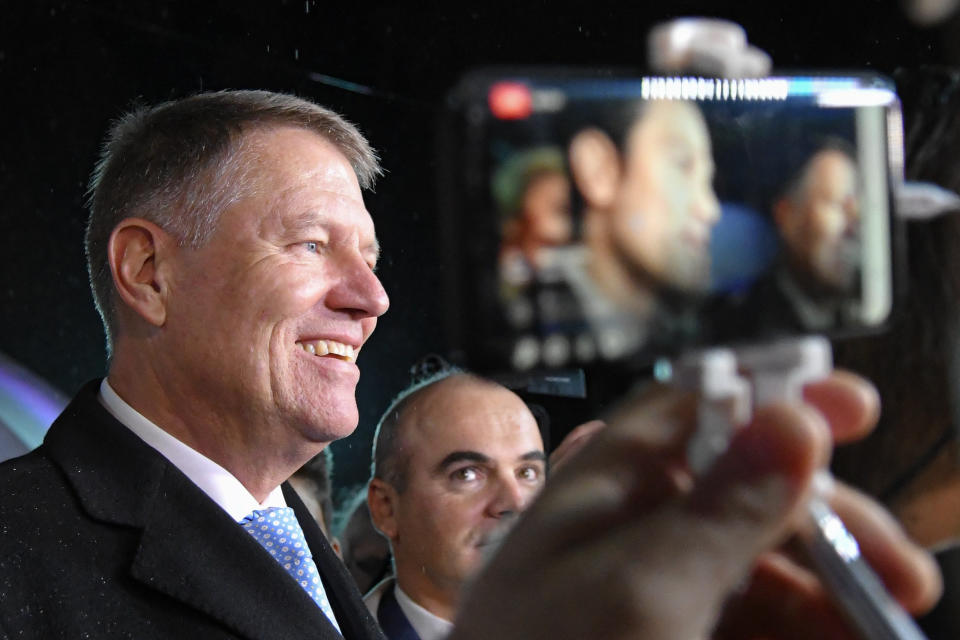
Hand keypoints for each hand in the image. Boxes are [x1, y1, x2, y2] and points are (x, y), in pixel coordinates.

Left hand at [450, 372, 939, 639]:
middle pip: (746, 493)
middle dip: (825, 520)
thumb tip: (785, 424)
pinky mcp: (666, 631)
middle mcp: (628, 530)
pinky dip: (800, 622)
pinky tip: (836, 633)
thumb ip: (713, 510)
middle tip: (891, 565)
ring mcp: (653, 588)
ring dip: (826, 584)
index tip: (846, 406)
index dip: (770, 398)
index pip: (689, 411)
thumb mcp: (636, 590)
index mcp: (601, 490)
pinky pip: (751, 615)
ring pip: (759, 562)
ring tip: (879, 616)